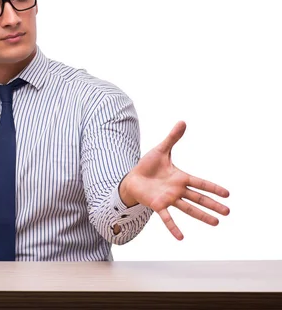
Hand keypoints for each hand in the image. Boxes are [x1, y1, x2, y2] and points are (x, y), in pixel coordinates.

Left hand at [119, 121, 229, 239]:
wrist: (132, 177)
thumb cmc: (148, 165)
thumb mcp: (161, 150)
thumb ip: (172, 138)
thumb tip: (182, 122)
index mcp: (180, 178)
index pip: (200, 183)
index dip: (213, 188)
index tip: (228, 194)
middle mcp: (177, 190)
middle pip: (198, 198)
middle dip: (213, 204)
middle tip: (228, 212)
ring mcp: (168, 199)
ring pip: (188, 208)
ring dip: (201, 216)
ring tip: (216, 223)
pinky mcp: (157, 205)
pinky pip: (167, 218)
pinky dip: (173, 227)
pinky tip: (181, 238)